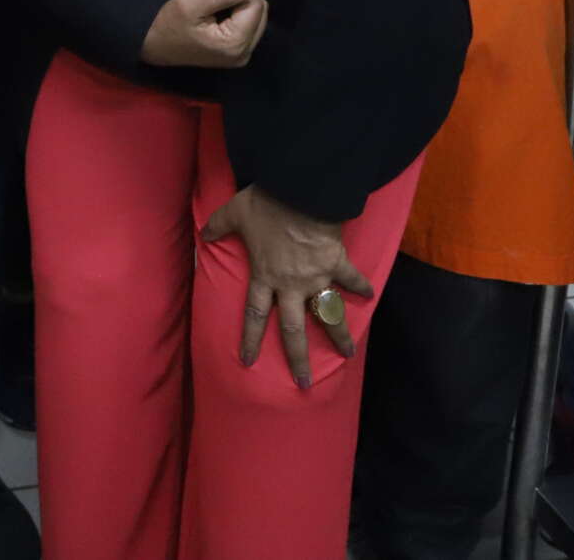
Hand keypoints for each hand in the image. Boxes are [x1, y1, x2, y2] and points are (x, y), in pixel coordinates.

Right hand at [141, 0, 267, 68]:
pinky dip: (238, 21)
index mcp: (234, 43)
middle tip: (213, 8)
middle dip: (240, 4)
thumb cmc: (168, 24)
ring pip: (258, 20)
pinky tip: (218, 23)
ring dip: (239, 12)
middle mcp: (244, 54)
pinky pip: (251, 29)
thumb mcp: (190, 3)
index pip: (256, 5)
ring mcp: (242, 58)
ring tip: (214, 16)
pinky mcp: (239, 56)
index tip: (212, 2)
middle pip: (261, 13)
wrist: (153, 45)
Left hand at [200, 183, 372, 387]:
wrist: (300, 191)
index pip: (255, 315)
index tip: (249, 362)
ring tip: (347, 354)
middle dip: (298, 358)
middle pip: (293, 330)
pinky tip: (370, 295)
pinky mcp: (336, 262)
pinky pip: (350, 278)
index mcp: (264, 276)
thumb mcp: (235, 212)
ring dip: (339, 335)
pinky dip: (361, 286)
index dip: (251, 339)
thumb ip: (218, 225)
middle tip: (304, 382)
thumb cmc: (266, 204)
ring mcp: (316, 276)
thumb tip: (204, 232)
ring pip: (327, 314)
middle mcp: (290, 284)